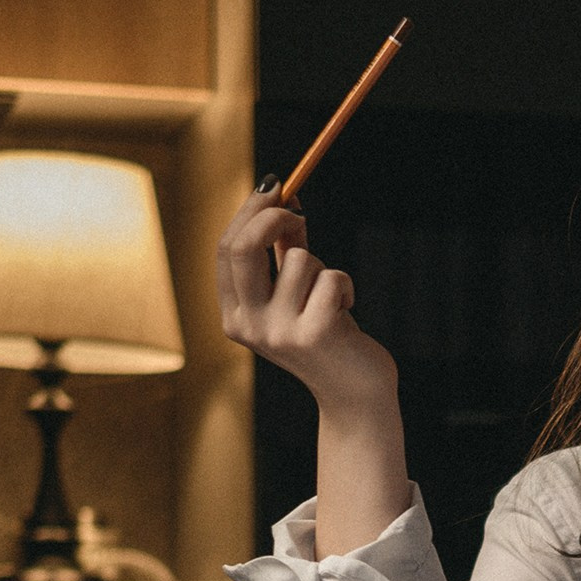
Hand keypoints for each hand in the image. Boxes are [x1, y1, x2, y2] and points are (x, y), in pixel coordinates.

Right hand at [216, 179, 396, 412]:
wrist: (354, 394)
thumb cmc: (327, 335)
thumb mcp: (295, 295)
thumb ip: (282, 254)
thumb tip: (285, 202)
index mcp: (234, 316)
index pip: (226, 250)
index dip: (249, 212)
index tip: (275, 187)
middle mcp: (248, 326)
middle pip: (244, 247)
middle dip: (273, 216)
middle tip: (299, 213)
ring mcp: (278, 332)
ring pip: (300, 259)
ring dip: (323, 267)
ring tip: (330, 298)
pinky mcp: (313, 334)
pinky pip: (331, 278)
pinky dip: (346, 286)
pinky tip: (346, 312)